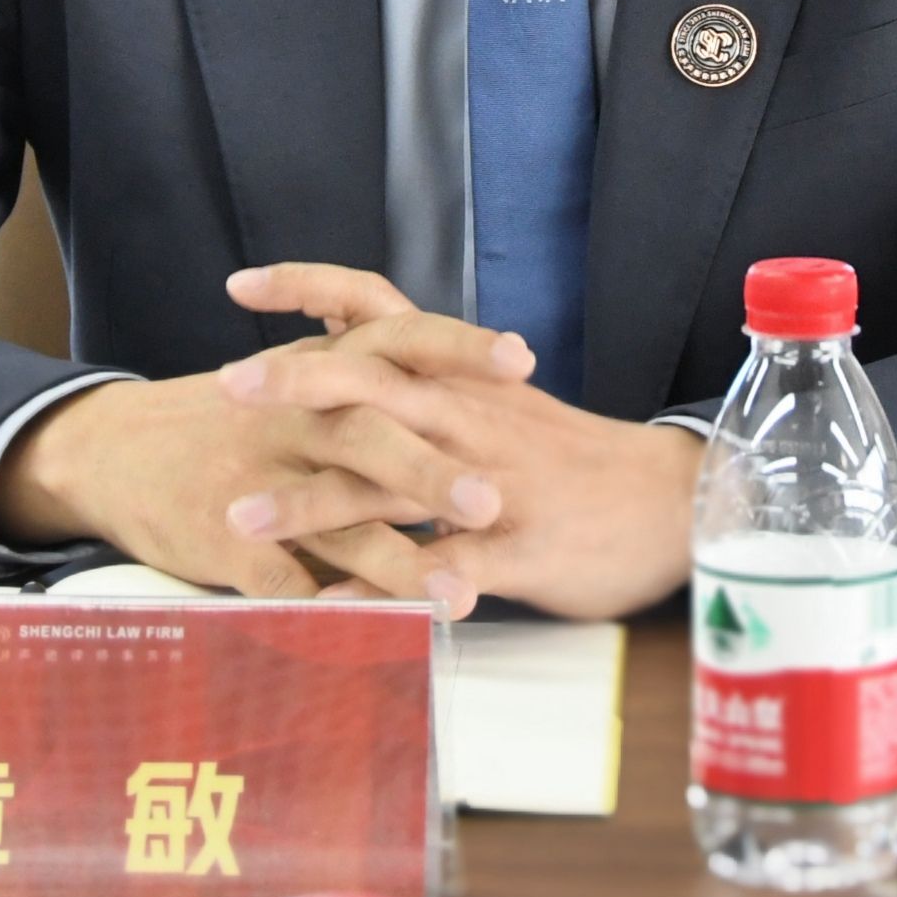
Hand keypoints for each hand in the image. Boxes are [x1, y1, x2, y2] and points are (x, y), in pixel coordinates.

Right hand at [0, 265, 533, 612]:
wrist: (112, 452)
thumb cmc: (228, 419)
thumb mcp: (296, 383)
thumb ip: (369, 385)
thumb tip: (464, 393)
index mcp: (319, 371)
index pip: (398, 341)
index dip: (458, 348)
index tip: (524, 359)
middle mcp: (290, 418)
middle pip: (367, 434)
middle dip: (429, 470)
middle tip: (493, 501)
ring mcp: (254, 482)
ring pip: (333, 522)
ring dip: (395, 562)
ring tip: (456, 597)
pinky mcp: (224, 543)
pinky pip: (283, 585)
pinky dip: (330, 615)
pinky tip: (378, 644)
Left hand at [220, 300, 705, 621]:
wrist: (671, 503)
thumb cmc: (570, 459)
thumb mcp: (497, 402)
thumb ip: (428, 385)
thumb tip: (349, 360)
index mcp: (461, 378)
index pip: (380, 311)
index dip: (311, 287)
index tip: (239, 284)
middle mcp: (470, 416)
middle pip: (376, 381)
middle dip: (297, 381)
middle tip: (226, 384)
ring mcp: (492, 482)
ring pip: (394, 480)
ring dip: (313, 503)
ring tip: (240, 517)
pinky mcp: (517, 549)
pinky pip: (440, 569)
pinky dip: (381, 590)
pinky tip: (327, 611)